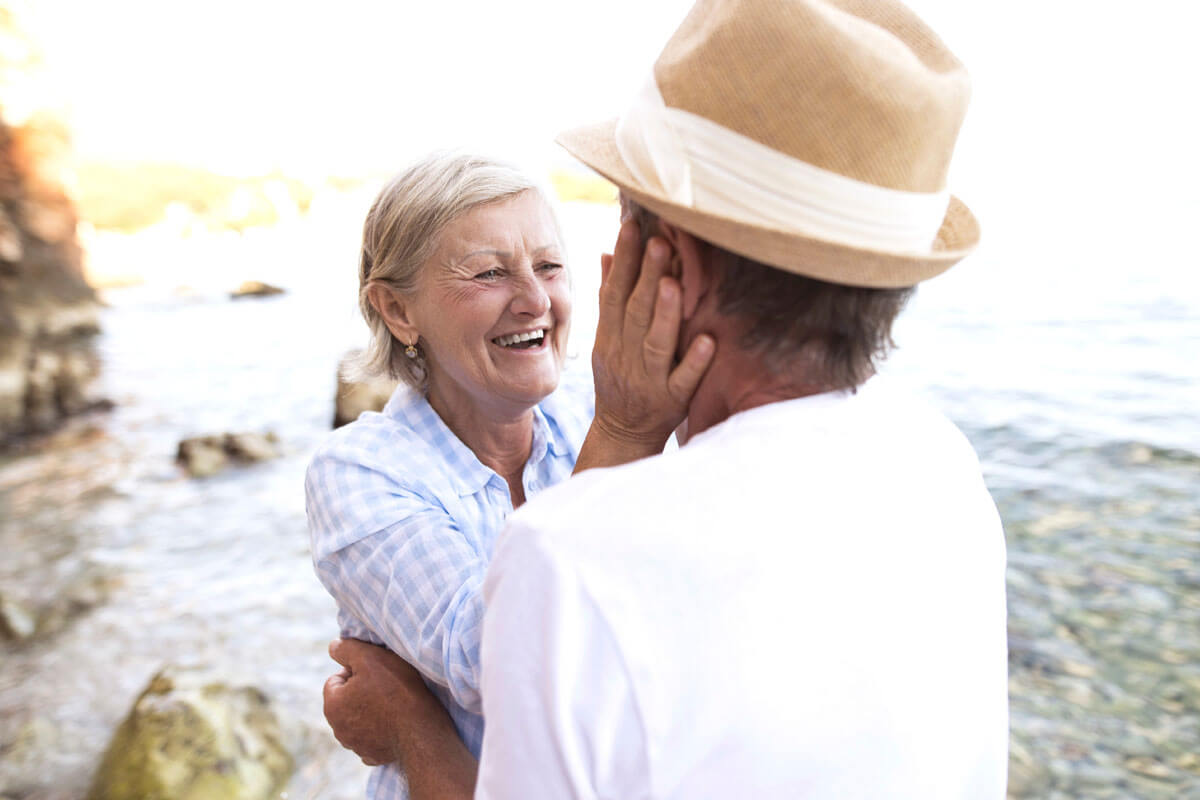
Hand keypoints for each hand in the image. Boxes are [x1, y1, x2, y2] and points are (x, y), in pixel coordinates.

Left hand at [323, 638, 448, 767]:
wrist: (421, 730)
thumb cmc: (397, 690)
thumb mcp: (371, 658)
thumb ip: (347, 649)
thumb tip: (333, 646)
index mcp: (332, 705)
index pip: (336, 678)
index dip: (356, 670)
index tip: (377, 672)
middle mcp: (337, 729)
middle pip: (346, 700)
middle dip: (361, 691)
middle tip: (386, 686)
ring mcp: (355, 745)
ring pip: (358, 718)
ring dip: (370, 710)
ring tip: (393, 703)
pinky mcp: (372, 756)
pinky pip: (372, 736)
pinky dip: (380, 729)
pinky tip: (396, 722)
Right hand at [585, 220, 713, 461]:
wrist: (621, 435)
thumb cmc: (618, 379)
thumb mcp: (605, 341)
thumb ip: (608, 299)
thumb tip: (607, 255)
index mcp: (610, 339)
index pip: (615, 293)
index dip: (623, 259)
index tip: (632, 226)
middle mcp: (626, 356)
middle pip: (635, 312)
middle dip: (645, 276)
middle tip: (659, 241)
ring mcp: (649, 379)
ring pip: (655, 344)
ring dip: (664, 314)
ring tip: (672, 282)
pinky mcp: (672, 401)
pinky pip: (684, 380)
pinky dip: (694, 361)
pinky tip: (707, 341)